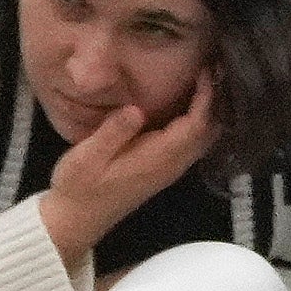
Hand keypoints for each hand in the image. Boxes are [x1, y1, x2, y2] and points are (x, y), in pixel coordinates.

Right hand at [37, 67, 222, 271]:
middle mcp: (171, 165)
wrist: (75, 222)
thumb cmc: (78, 188)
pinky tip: (188, 105)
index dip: (205, 95)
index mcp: (157, 158)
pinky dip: (199, 122)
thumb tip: (135, 108)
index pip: (196, 123)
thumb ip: (112, 133)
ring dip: (209, 110)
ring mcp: (169, 170)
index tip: (205, 68)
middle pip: (209, 131)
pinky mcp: (163, 171)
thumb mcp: (86, 158)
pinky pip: (193, 144)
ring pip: (204, 138)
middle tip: (212, 68)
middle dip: (215, 99)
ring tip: (204, 81)